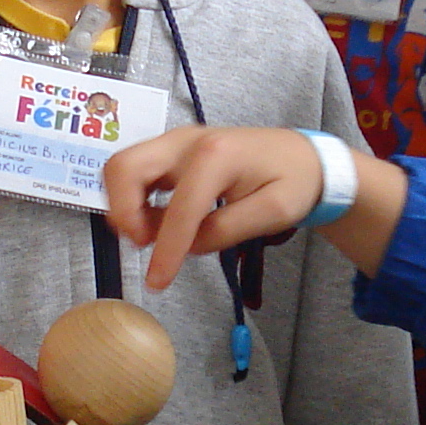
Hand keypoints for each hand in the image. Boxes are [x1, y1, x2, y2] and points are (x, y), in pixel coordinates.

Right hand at [106, 127, 320, 292]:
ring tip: (150, 235)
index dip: (165, 251)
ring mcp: (175, 142)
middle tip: (143, 244)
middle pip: (124, 167)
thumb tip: (187, 246)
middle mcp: (187, 141)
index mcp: (216, 155)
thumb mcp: (274, 213)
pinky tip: (155, 221)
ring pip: (122, 167)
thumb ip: (226, 230)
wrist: (303, 156)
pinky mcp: (172, 151)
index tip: (157, 283)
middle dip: (123, 213)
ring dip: (123, 205)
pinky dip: (132, 198)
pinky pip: (135, 170)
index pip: (178, 209)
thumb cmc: (294, 180)